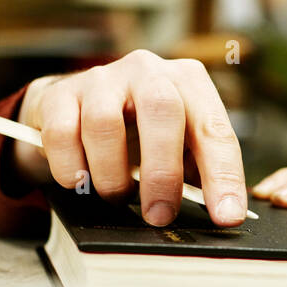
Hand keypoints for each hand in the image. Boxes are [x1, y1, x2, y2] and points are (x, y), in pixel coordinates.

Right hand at [12, 50, 246, 226]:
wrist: (76, 109)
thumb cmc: (139, 134)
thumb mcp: (178, 146)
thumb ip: (198, 172)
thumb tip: (221, 213)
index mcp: (188, 83)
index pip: (214, 128)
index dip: (223, 175)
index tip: (226, 216)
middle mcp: (148, 71)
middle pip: (162, 110)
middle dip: (163, 173)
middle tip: (159, 215)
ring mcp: (102, 78)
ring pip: (105, 124)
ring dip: (112, 175)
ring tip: (116, 195)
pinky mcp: (59, 95)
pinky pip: (63, 135)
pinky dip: (72, 169)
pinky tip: (81, 180)